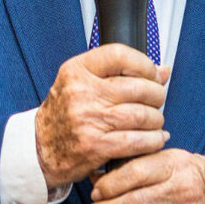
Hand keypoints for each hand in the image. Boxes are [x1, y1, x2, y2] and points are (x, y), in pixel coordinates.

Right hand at [34, 44, 168, 187]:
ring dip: (156, 119)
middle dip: (156, 95)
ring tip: (155, 121)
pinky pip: (138, 141)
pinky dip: (153, 140)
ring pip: (142, 115)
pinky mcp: (96, 146)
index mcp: (76, 71)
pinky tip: (155, 138)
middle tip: (157, 100)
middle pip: (137, 87)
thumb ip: (119, 74)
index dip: (144, 64)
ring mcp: (89, 120)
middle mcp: (81, 92)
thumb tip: (163, 70)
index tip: (152, 74)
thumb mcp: (81, 83)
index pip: (119, 55)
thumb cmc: (65, 114)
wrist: (41, 148)